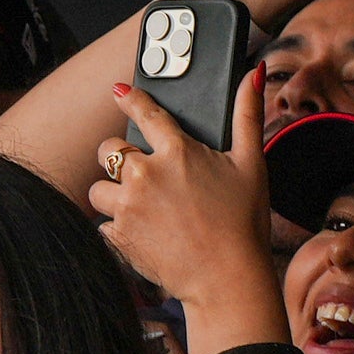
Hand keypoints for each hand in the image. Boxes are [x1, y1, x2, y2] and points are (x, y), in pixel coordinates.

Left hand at [89, 67, 276, 304]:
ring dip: (113, 194)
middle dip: (119, 157)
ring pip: (99, 188)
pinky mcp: (119, 235)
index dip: (129, 98)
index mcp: (177, 151)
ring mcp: (128, 206)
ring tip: (140, 206)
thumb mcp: (251, 164)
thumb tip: (254, 74)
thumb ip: (248, 114)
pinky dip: (117, 226)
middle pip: (109, 150)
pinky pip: (103, 223)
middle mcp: (145, 174)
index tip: (119, 93)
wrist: (226, 279)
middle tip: (141, 173)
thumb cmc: (243, 224)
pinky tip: (143, 232)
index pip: (144, 112)